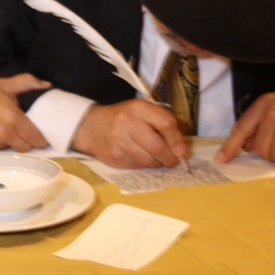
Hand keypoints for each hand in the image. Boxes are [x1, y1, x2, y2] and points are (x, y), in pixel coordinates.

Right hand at [0, 74, 49, 152]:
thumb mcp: (3, 84)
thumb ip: (27, 83)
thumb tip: (46, 84)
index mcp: (13, 118)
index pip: (36, 138)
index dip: (41, 139)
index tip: (41, 137)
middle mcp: (3, 134)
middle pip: (25, 148)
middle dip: (26, 141)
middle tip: (20, 130)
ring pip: (9, 149)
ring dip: (9, 142)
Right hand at [71, 99, 186, 167]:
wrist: (92, 126)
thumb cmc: (124, 118)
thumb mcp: (142, 111)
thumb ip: (162, 122)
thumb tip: (180, 148)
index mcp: (138, 108)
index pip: (165, 123)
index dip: (177, 139)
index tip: (181, 151)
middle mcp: (127, 123)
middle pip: (157, 146)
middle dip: (169, 158)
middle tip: (173, 161)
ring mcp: (118, 141)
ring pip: (148, 160)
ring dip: (158, 163)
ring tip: (158, 160)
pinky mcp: (114, 156)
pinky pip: (137, 166)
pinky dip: (143, 165)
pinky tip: (141, 159)